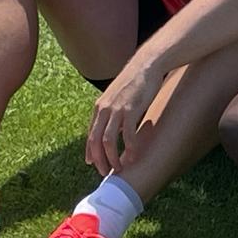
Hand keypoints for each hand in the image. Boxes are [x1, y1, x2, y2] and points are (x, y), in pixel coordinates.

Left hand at [85, 59, 161, 175]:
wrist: (146, 65)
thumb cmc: (135, 82)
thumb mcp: (117, 97)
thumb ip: (113, 112)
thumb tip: (114, 128)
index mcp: (99, 107)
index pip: (90, 134)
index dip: (91, 152)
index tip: (93, 164)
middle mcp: (104, 109)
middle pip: (95, 141)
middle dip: (99, 160)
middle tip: (106, 172)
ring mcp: (117, 110)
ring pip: (108, 141)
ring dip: (112, 158)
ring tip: (120, 168)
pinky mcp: (131, 110)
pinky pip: (127, 135)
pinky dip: (129, 148)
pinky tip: (133, 156)